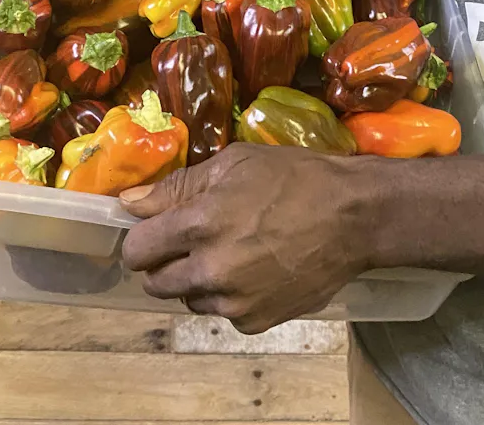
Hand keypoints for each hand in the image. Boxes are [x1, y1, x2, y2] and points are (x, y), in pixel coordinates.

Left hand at [120, 143, 369, 333]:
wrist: (354, 216)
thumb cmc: (294, 177)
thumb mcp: (235, 162)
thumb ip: (178, 186)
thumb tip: (128, 204)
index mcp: (199, 224)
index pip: (136, 251)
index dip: (144, 238)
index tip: (160, 229)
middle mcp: (209, 270)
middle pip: (155, 283)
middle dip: (168, 261)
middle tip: (199, 239)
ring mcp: (233, 302)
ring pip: (189, 299)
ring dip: (199, 280)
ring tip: (235, 251)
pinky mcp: (255, 321)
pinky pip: (223, 312)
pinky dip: (231, 295)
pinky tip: (258, 268)